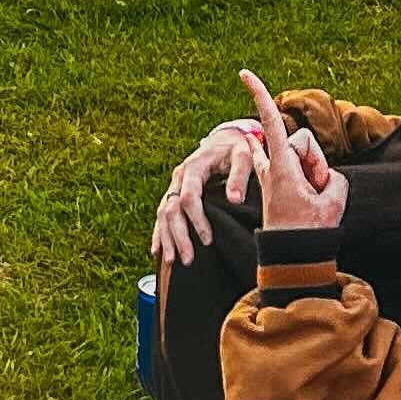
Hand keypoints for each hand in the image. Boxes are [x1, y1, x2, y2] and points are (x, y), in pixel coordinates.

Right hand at [151, 117, 270, 271]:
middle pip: (172, 209)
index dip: (196, 220)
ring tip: (172, 261)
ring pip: (163, 213)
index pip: (189, 198)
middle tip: (187, 259)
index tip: (207, 240)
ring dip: (166, 238)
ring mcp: (175, 185)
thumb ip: (239, 176)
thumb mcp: (243, 157)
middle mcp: (179, 177)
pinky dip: (159, 232)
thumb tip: (234, 199)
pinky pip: (163, 214)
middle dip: (178, 236)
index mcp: (194, 167)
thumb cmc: (237, 149)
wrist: (226, 139)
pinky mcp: (175, 192)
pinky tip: (157, 250)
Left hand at [240, 71, 346, 233]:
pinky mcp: (276, 183)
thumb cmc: (309, 229)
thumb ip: (332, 175)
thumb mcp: (334, 196)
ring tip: (309, 200)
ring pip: (303, 155)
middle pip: (302, 142)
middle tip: (314, 191)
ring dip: (312, 173)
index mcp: (281, 165)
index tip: (243, 73)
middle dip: (315, 159)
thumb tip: (321, 175)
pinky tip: (292, 171)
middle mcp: (272, 165)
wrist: (292, 256)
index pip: (270, 121)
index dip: (259, 95)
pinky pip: (291, 163)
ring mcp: (273, 174)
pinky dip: (298, 166)